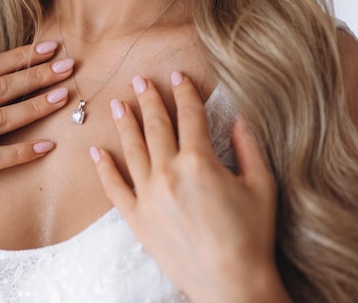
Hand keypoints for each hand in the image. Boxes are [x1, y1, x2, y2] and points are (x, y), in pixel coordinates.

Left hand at [90, 72, 289, 302]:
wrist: (231, 285)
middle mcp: (169, 172)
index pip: (190, 116)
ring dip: (124, 123)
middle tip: (139, 80)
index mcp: (200, 161)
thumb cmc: (251, 236)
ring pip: (132, 149)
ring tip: (117, 104)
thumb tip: (239, 119)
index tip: (177, 76)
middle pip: (156, 126)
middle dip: (148, 99)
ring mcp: (148, 195)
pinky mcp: (137, 218)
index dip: (184, 92)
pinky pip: (114, 188)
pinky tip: (96, 151)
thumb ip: (249, 147)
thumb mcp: (261, 186)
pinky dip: (103, 168)